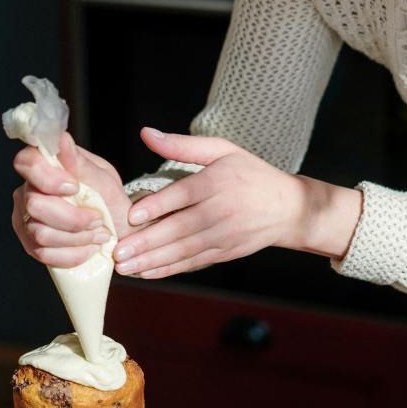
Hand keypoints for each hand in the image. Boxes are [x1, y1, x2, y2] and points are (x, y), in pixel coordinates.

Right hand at [12, 132, 132, 267]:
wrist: (118, 231)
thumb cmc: (109, 200)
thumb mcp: (104, 179)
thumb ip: (80, 163)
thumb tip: (62, 139)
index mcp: (44, 167)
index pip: (26, 163)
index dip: (47, 177)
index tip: (74, 187)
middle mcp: (28, 191)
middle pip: (35, 205)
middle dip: (73, 218)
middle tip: (98, 220)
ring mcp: (26, 219)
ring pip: (40, 233)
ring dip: (77, 238)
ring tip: (99, 235)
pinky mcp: (30, 244)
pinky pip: (44, 254)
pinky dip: (73, 254)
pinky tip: (89, 249)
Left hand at [113, 128, 309, 278]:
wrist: (288, 208)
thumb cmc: (250, 174)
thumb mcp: (222, 150)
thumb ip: (182, 145)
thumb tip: (147, 134)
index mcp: (218, 182)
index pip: (185, 194)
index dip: (159, 205)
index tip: (133, 215)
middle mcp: (221, 211)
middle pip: (180, 227)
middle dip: (147, 242)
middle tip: (118, 251)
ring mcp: (224, 235)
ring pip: (184, 250)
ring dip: (153, 260)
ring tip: (125, 267)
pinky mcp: (224, 252)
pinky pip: (193, 262)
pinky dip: (170, 269)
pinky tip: (148, 273)